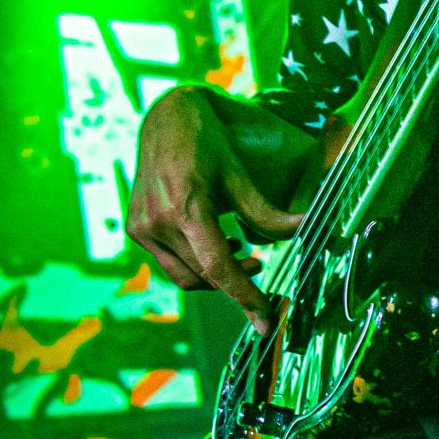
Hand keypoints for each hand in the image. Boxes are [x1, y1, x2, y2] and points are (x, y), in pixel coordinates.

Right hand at [125, 88, 318, 334]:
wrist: (164, 118)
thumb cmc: (207, 142)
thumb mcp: (239, 175)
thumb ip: (267, 213)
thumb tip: (303, 231)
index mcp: (186, 208)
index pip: (218, 268)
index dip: (245, 296)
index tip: (266, 321)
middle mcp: (157, 223)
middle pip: (204, 276)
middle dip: (236, 283)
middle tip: (262, 270)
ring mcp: (141, 228)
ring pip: (185, 276)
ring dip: (216, 276)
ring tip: (242, 255)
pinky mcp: (136, 228)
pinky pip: (170, 262)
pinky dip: (196, 263)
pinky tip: (216, 244)